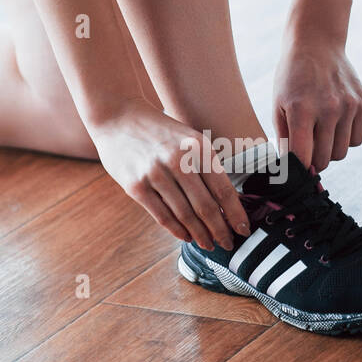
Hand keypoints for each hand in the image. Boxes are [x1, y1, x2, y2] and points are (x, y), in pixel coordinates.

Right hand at [87, 100, 249, 249]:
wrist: (118, 116)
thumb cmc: (159, 131)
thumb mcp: (189, 138)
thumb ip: (206, 165)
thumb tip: (227, 203)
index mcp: (198, 147)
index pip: (224, 189)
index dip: (235, 214)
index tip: (244, 229)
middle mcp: (178, 160)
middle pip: (206, 206)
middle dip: (220, 230)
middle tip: (228, 244)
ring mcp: (155, 174)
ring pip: (185, 215)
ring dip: (200, 234)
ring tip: (209, 244)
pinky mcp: (136, 186)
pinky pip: (162, 215)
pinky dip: (176, 230)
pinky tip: (186, 236)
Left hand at [273, 38, 361, 171]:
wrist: (316, 44)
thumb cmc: (291, 79)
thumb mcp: (278, 106)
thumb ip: (284, 139)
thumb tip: (291, 169)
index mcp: (301, 110)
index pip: (303, 157)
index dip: (299, 167)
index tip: (295, 165)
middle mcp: (328, 108)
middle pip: (325, 159)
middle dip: (314, 159)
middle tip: (307, 147)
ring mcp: (349, 105)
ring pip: (342, 153)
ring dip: (330, 150)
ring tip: (320, 133)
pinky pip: (356, 139)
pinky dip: (345, 138)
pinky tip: (335, 124)